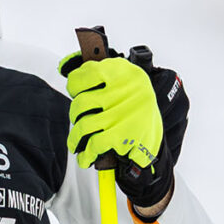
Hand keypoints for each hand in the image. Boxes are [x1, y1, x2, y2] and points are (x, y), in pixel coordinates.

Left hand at [60, 47, 187, 214]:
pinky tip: (85, 157)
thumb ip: (100, 73)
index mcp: (124, 72)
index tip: (74, 91)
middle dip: (74, 115)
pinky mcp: (124, 134)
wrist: (158, 134)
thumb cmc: (136, 107)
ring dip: (75, 138)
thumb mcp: (125, 81)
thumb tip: (66, 67)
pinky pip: (94, 144)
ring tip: (76, 142)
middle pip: (82, 102)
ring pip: (84, 125)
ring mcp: (124, 112)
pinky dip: (86, 154)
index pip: (88, 72)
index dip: (75, 83)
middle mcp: (125, 89)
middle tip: (77, 119)